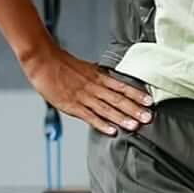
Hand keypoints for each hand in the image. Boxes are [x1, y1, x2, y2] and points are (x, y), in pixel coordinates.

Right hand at [26, 42, 153, 135]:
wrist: (43, 62)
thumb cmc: (62, 65)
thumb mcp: (86, 68)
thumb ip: (100, 77)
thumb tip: (113, 81)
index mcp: (98, 77)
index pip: (122, 86)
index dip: (137, 94)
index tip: (150, 102)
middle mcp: (94, 87)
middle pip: (118, 99)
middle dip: (134, 109)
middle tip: (148, 118)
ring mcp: (83, 97)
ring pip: (106, 109)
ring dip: (122, 118)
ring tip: (135, 126)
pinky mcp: (72, 106)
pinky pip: (89, 116)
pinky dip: (101, 124)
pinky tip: (112, 130)